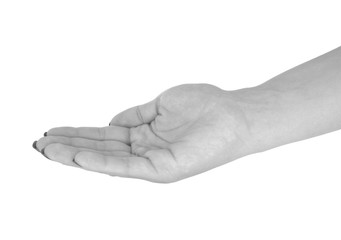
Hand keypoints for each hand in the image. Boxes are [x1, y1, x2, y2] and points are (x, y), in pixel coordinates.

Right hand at [33, 84, 254, 182]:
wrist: (234, 114)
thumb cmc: (204, 107)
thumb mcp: (161, 104)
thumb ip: (135, 115)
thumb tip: (110, 121)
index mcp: (144, 135)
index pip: (104, 136)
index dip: (78, 133)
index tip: (54, 129)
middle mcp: (145, 151)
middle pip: (101, 150)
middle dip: (69, 146)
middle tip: (40, 144)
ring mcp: (153, 162)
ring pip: (108, 160)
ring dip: (77, 155)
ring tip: (48, 150)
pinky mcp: (162, 170)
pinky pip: (127, 166)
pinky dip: (101, 162)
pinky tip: (78, 157)